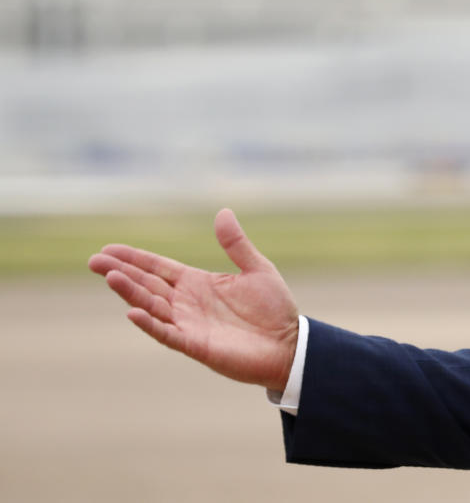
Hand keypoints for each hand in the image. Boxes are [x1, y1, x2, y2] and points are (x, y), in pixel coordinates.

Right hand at [88, 208, 299, 393]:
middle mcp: (187, 303)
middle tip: (94, 260)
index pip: (158, 268)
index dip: (135, 259)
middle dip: (121, 272)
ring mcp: (188, 324)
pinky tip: (133, 312)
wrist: (288, 344)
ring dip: (131, 293)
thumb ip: (236, 244)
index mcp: (198, 283)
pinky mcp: (195, 345)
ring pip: (151, 306)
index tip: (109, 249)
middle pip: (147, 285)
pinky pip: (167, 333)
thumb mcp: (257, 269)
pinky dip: (150, 323)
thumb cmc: (273, 309)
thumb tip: (223, 212)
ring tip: (110, 277)